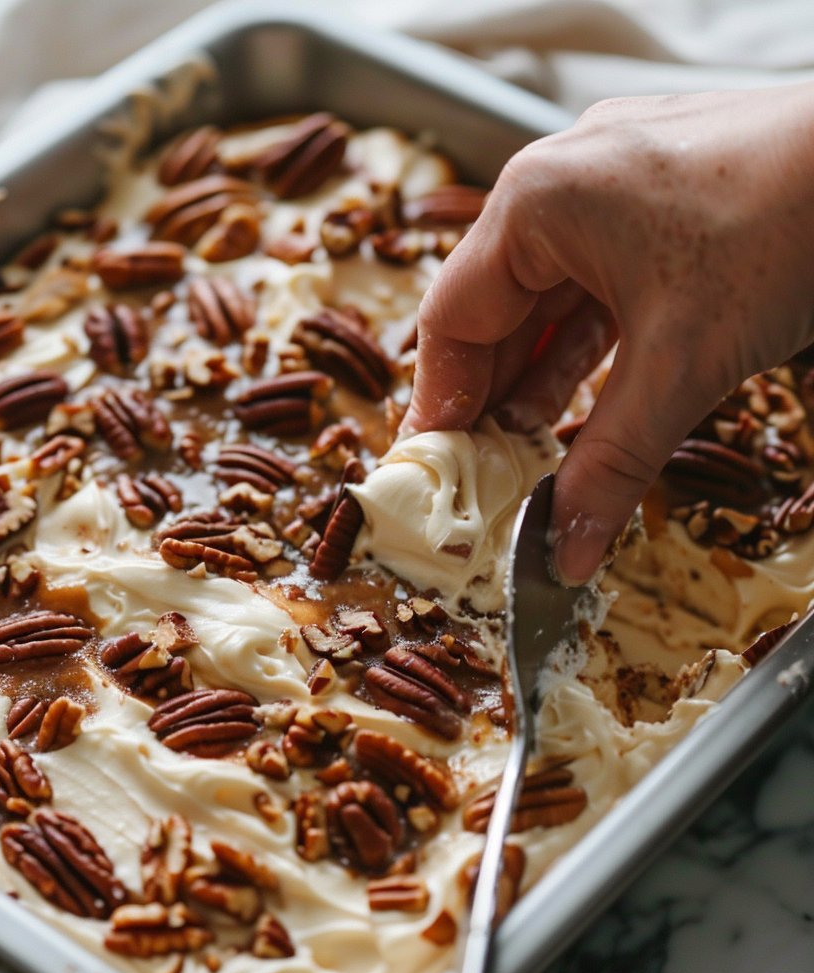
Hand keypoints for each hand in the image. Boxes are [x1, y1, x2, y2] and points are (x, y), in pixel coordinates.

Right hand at [402, 85, 813, 581]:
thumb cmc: (786, 224)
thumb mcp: (682, 366)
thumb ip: (611, 465)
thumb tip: (563, 548)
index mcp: (537, 201)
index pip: (453, 319)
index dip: (440, 405)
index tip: (436, 471)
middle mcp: (560, 183)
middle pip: (496, 311)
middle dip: (492, 402)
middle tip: (482, 480)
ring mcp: (611, 186)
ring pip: (549, 300)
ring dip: (540, 381)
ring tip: (527, 458)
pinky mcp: (657, 202)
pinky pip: (597, 284)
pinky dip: (587, 348)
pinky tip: (579, 406)